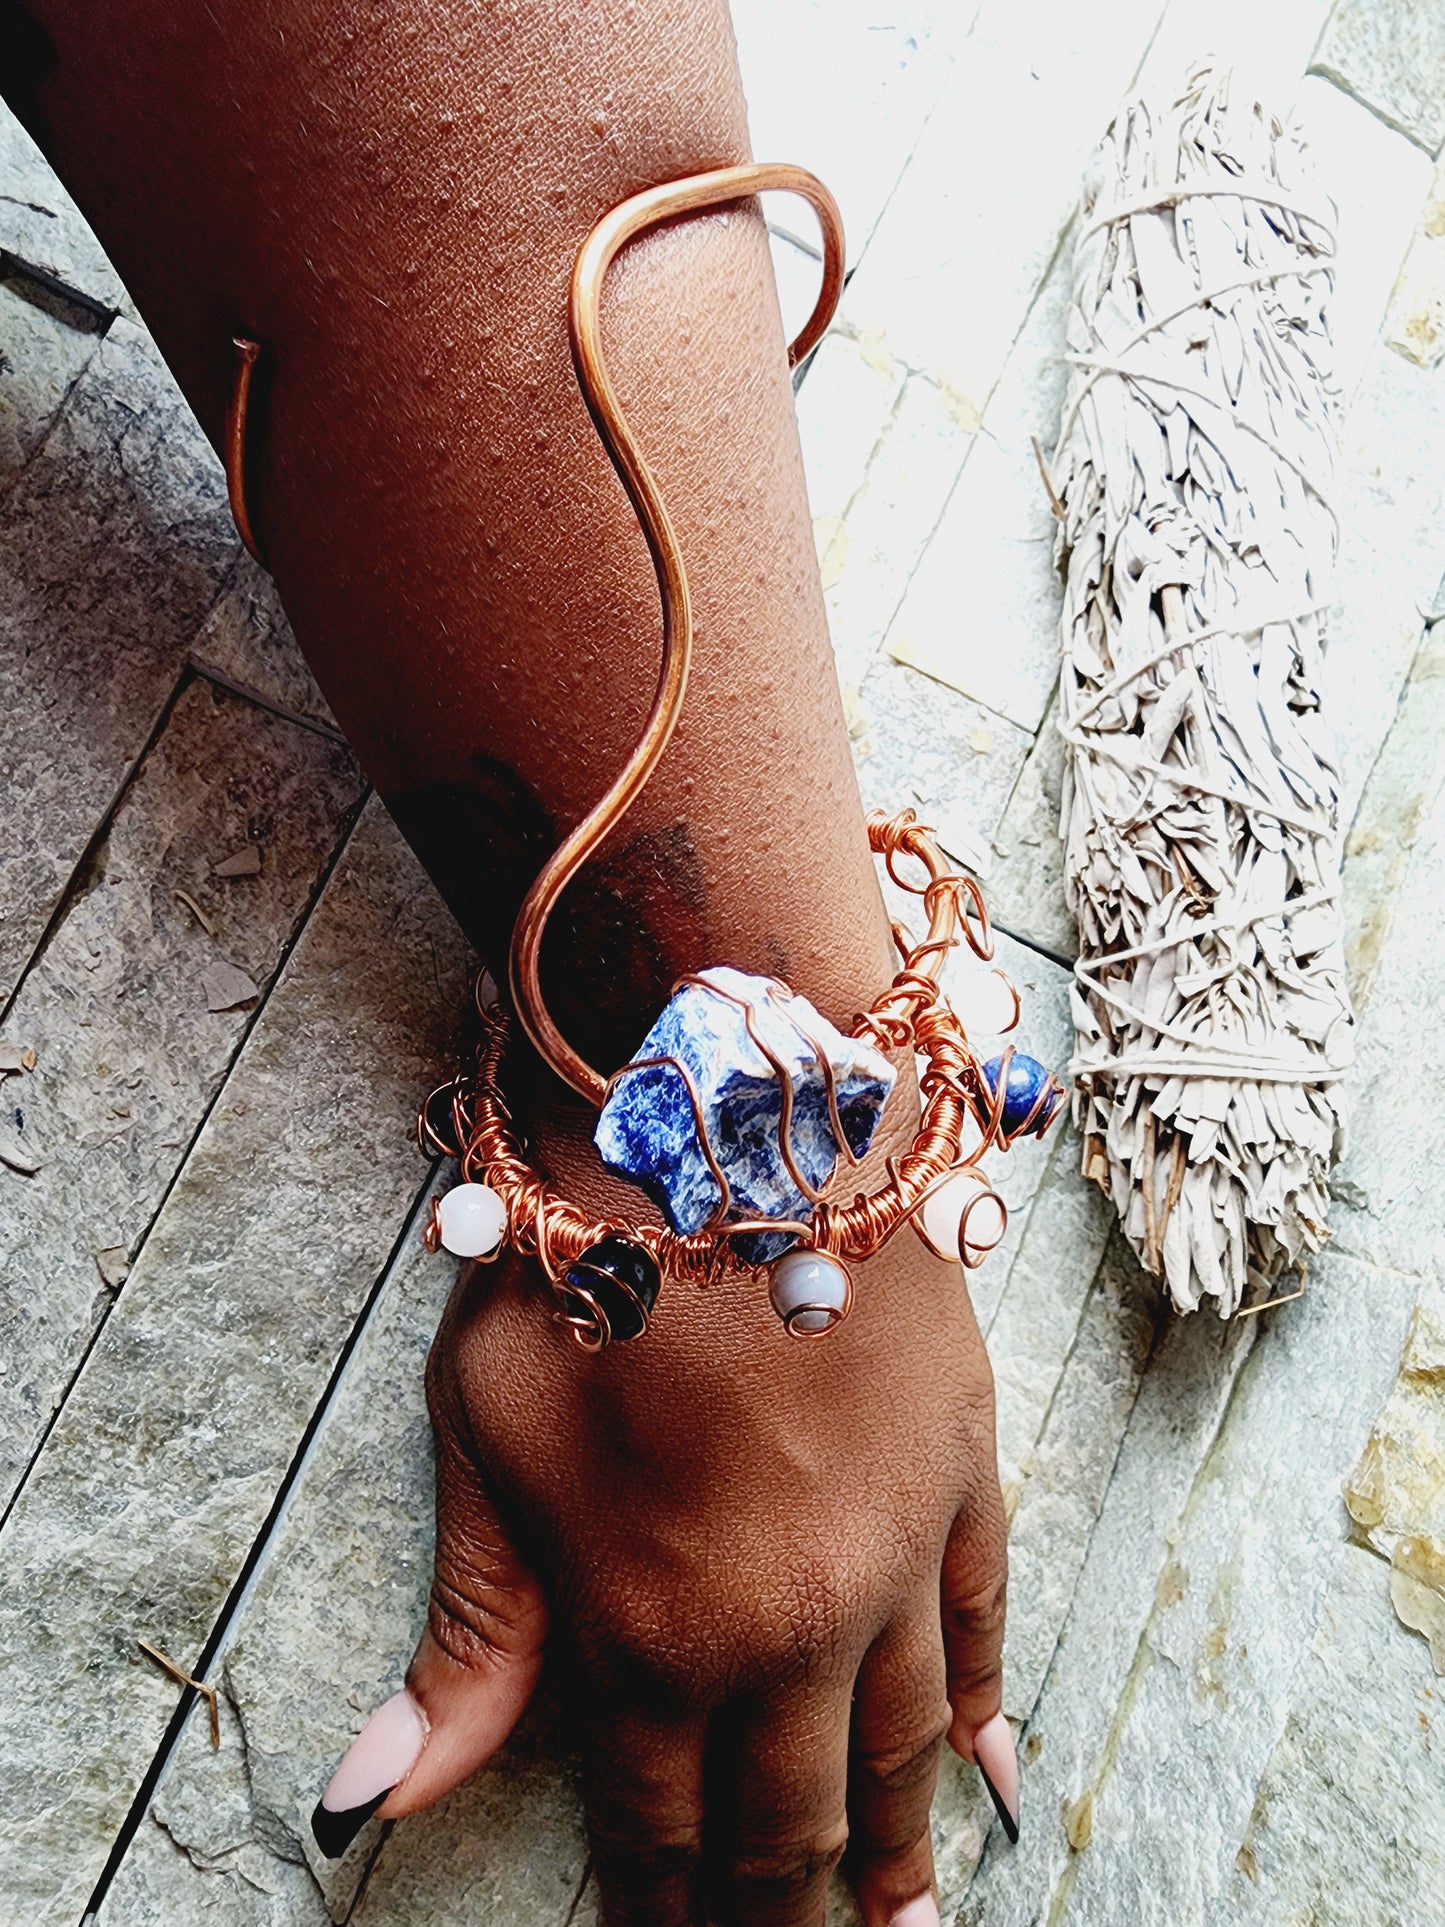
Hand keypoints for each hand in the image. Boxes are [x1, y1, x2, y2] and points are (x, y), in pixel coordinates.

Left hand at [313, 1153, 1016, 1926]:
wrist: (732, 1108)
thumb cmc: (582, 1260)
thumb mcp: (487, 1439)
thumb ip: (466, 1637)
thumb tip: (372, 1806)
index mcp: (653, 1630)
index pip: (659, 1826)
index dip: (660, 1911)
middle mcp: (791, 1624)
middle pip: (789, 1821)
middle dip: (777, 1915)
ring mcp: (895, 1555)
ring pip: (904, 1754)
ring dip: (896, 1861)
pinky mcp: (965, 1474)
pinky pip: (988, 1630)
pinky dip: (986, 1720)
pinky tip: (991, 1786)